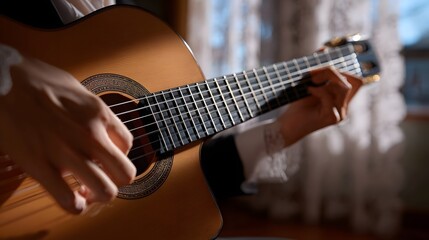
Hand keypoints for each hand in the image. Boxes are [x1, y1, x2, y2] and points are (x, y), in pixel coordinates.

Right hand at [0, 57, 135, 213]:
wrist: (0, 80)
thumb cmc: (35, 79)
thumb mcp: (76, 88)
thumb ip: (91, 110)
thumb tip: (97, 122)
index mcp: (99, 113)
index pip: (127, 145)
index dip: (119, 155)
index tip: (106, 157)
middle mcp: (90, 134)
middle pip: (125, 173)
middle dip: (118, 182)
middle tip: (105, 179)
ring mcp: (67, 152)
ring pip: (105, 191)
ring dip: (100, 197)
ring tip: (88, 193)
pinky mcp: (40, 166)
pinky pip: (68, 200)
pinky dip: (76, 206)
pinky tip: (73, 201)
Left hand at [277, 67, 362, 145]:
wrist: (287, 125)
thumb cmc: (298, 106)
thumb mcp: (309, 85)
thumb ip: (318, 70)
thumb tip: (323, 50)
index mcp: (342, 100)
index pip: (357, 81)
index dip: (345, 70)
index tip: (325, 66)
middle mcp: (344, 108)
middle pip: (350, 81)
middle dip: (331, 72)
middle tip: (312, 73)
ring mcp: (340, 114)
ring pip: (343, 87)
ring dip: (326, 79)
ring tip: (310, 82)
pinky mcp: (332, 118)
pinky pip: (330, 96)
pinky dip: (318, 90)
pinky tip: (308, 90)